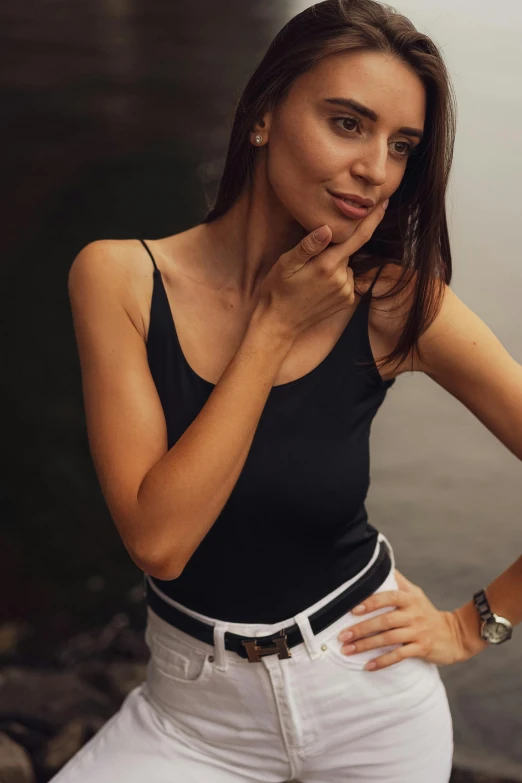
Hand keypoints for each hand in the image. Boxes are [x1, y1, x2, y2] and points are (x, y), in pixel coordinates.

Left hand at [337, 569, 469, 670]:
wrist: (455, 634)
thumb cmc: (427, 612)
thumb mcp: (415, 593)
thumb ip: (398, 581)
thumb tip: (380, 563)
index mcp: (410, 599)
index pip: (388, 597)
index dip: (371, 602)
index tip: (353, 610)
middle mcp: (413, 614)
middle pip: (385, 621)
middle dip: (361, 629)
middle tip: (343, 636)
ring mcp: (418, 632)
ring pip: (389, 639)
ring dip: (366, 645)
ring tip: (348, 650)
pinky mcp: (422, 648)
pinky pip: (399, 656)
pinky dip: (383, 661)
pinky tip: (368, 666)